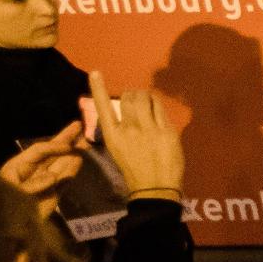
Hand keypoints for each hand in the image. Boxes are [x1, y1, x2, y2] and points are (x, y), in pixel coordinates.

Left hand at [0, 121, 85, 204]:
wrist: (4, 231)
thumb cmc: (2, 207)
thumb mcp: (13, 194)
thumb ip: (33, 185)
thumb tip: (54, 177)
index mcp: (18, 166)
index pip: (39, 151)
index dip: (54, 147)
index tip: (69, 146)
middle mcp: (32, 171)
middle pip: (51, 152)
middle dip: (65, 140)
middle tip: (79, 125)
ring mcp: (44, 182)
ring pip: (61, 164)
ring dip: (72, 153)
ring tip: (84, 141)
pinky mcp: (53, 194)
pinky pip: (64, 179)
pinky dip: (72, 170)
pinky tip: (79, 160)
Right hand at [91, 73, 185, 201]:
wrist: (155, 188)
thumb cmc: (135, 170)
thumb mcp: (118, 149)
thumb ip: (120, 130)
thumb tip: (126, 112)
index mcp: (113, 136)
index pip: (103, 107)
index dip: (98, 88)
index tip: (95, 73)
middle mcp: (129, 129)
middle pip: (129, 98)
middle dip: (132, 94)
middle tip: (136, 97)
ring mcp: (149, 129)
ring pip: (145, 99)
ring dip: (145, 95)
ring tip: (146, 99)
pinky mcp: (167, 131)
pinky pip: (160, 108)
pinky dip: (156, 103)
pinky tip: (156, 106)